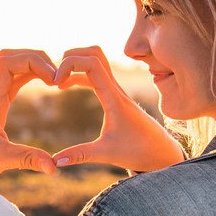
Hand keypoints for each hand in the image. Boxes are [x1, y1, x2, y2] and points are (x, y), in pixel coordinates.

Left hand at [0, 49, 59, 183]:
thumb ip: (27, 159)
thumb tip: (54, 167)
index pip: (5, 64)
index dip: (32, 62)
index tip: (53, 79)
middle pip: (8, 57)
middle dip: (35, 58)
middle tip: (58, 75)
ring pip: (11, 66)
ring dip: (33, 65)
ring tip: (56, 78)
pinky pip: (12, 80)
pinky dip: (30, 75)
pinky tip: (46, 82)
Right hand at [52, 46, 184, 173]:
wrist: (161, 152)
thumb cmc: (138, 151)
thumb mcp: (107, 153)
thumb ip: (80, 155)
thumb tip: (54, 162)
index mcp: (114, 98)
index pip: (92, 64)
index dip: (70, 65)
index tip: (55, 83)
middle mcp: (116, 89)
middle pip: (95, 53)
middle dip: (71, 56)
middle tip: (54, 76)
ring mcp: (117, 90)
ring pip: (96, 61)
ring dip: (75, 64)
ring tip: (57, 82)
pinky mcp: (115, 96)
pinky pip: (96, 74)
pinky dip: (79, 74)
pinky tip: (67, 86)